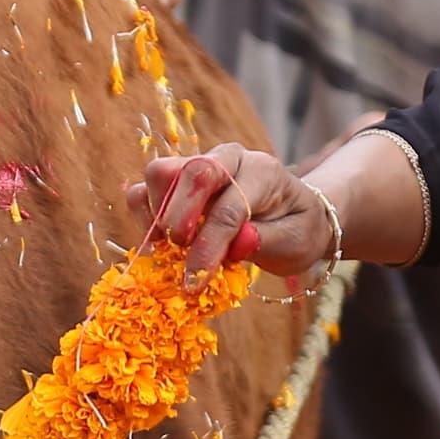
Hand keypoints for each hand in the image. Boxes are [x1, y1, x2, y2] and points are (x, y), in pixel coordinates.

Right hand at [137, 144, 338, 278]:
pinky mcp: (179, 179)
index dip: (209, 245)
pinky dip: (143, 213)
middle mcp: (229, 158)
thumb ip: (266, 241)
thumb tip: (236, 245)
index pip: (230, 205)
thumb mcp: (295, 241)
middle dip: (178, 219)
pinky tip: (156, 241)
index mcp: (263, 171)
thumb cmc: (295, 228)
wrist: (293, 213)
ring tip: (168, 248)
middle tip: (180, 255)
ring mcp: (200, 164)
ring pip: (161, 173)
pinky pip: (147, 185)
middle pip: (191, 172)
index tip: (195, 280)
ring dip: (156, 214)